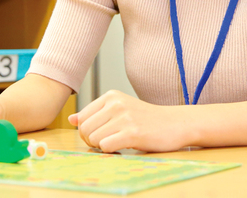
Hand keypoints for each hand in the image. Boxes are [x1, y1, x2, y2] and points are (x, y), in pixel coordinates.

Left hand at [68, 90, 185, 152]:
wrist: (175, 123)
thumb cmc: (145, 119)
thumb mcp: (120, 109)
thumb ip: (95, 114)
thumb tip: (71, 119)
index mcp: (110, 96)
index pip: (82, 118)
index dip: (87, 132)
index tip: (101, 135)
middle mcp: (115, 103)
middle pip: (85, 130)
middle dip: (92, 141)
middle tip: (108, 142)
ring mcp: (124, 117)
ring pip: (94, 139)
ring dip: (103, 147)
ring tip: (118, 143)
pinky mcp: (133, 132)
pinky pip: (106, 146)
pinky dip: (112, 151)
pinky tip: (124, 146)